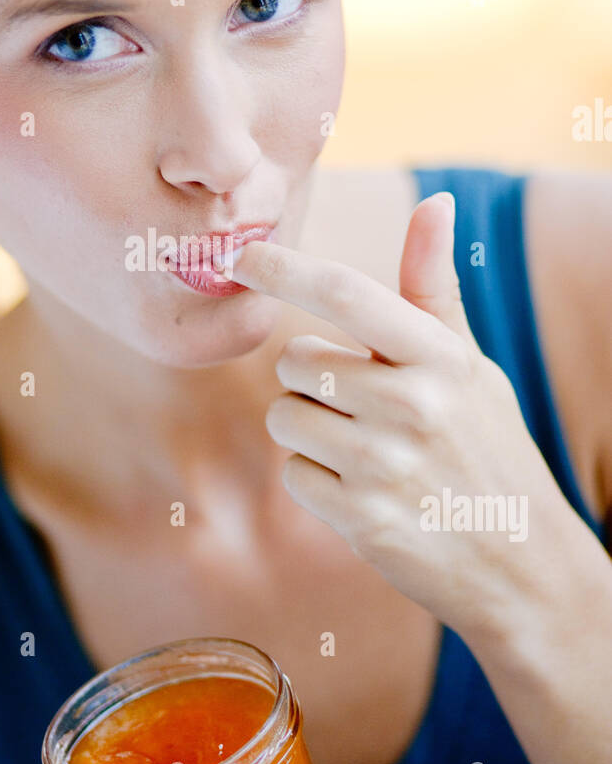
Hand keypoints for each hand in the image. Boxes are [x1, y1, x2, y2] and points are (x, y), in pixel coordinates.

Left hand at [229, 192, 576, 642]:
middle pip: (295, 361)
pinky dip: (315, 481)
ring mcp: (385, 464)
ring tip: (362, 449)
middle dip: (307, 379)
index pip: (344, 290)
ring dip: (307, 431)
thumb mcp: (471, 365)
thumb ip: (433, 288)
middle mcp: (412, 404)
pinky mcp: (363, 518)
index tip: (241, 255)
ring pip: (284, 419)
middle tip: (355, 404)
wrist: (522, 562)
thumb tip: (435, 202)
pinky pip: (293, 475)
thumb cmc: (488, 448)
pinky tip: (363, 491)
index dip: (283, 268)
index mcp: (439, 356)